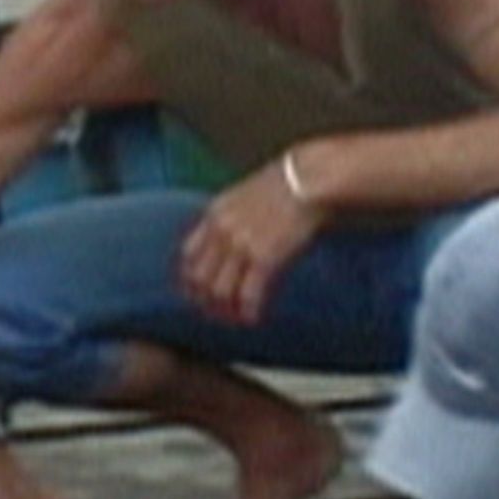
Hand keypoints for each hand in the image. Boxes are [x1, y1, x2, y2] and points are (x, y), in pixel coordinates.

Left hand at [178, 158, 324, 325]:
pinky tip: (253, 318)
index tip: (198, 293)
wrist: (310, 180)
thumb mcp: (243, 195)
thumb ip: (228, 218)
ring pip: (219, 292)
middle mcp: (221, 232)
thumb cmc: (284, 185)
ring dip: (226, 311)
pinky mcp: (265, 258)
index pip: (188, 256)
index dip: (191, 280)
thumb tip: (225, 241)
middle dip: (205, 301)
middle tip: (217, 314)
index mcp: (213, 214)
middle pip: (199, 279)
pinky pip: (248, 295)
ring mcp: (241, 245)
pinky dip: (248, 312)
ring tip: (236, 319)